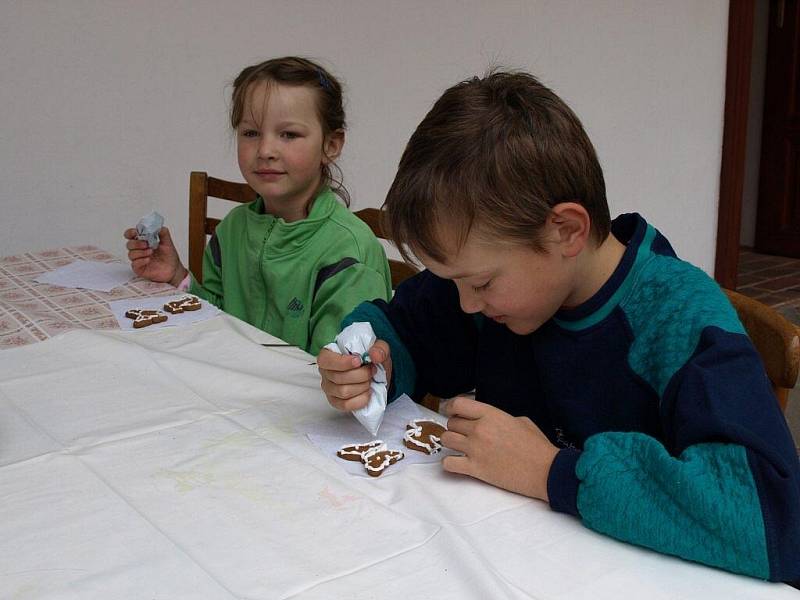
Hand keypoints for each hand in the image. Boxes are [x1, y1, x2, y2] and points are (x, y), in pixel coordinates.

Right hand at [123, 226, 185, 285]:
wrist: (174, 269)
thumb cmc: (169, 256)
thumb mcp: (168, 243)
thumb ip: (163, 233)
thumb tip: (158, 226)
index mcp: (143, 241)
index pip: (130, 235)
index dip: (131, 233)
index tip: (136, 232)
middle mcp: (139, 250)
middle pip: (129, 244)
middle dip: (137, 243)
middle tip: (147, 244)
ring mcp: (138, 259)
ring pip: (131, 254)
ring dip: (140, 252)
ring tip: (151, 252)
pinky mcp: (139, 268)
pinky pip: (134, 264)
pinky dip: (141, 260)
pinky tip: (148, 259)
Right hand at [318, 340, 391, 411]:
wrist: (376, 375)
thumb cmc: (371, 359)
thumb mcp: (379, 348)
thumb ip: (379, 349)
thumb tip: (375, 355)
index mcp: (329, 354)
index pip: (326, 360)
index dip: (342, 362)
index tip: (359, 361)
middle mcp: (325, 372)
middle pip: (338, 378)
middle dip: (361, 375)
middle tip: (372, 371)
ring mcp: (329, 388)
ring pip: (343, 392)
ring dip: (362, 387)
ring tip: (369, 381)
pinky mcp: (335, 402)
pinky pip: (345, 405)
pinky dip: (360, 400)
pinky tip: (367, 393)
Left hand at [440, 396, 558, 501]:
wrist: (545, 471)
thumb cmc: (537, 447)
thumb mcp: (521, 421)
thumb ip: (500, 418)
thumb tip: (490, 421)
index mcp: (491, 415)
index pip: (458, 404)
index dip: (451, 407)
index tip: (450, 411)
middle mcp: (479, 429)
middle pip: (451, 423)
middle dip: (455, 427)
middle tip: (463, 433)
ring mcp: (475, 449)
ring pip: (446, 440)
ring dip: (451, 442)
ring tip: (460, 446)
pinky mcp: (475, 468)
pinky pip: (448, 463)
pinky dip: (449, 463)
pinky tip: (458, 462)